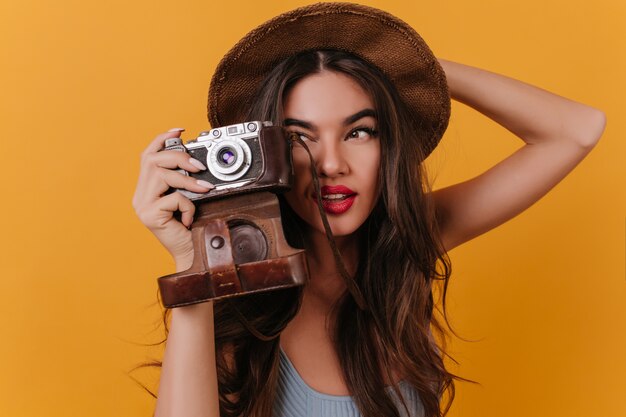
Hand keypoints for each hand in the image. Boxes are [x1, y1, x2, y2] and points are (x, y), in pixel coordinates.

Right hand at [132, 128, 214, 268]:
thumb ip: (184, 181)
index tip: (179, 129)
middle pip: (152, 160)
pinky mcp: (150, 216)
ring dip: (187, 180)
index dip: (162, 139)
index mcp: (146, 189)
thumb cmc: (192, 227)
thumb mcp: (188, 198)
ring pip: (160, 175)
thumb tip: (195, 159)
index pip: (147, 155)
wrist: (192, 254)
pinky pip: (172, 198)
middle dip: (178, 157)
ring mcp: (142, 206)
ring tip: (204, 189)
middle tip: (199, 166)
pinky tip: (190, 217)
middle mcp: (140, 196)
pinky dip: (187, 204)